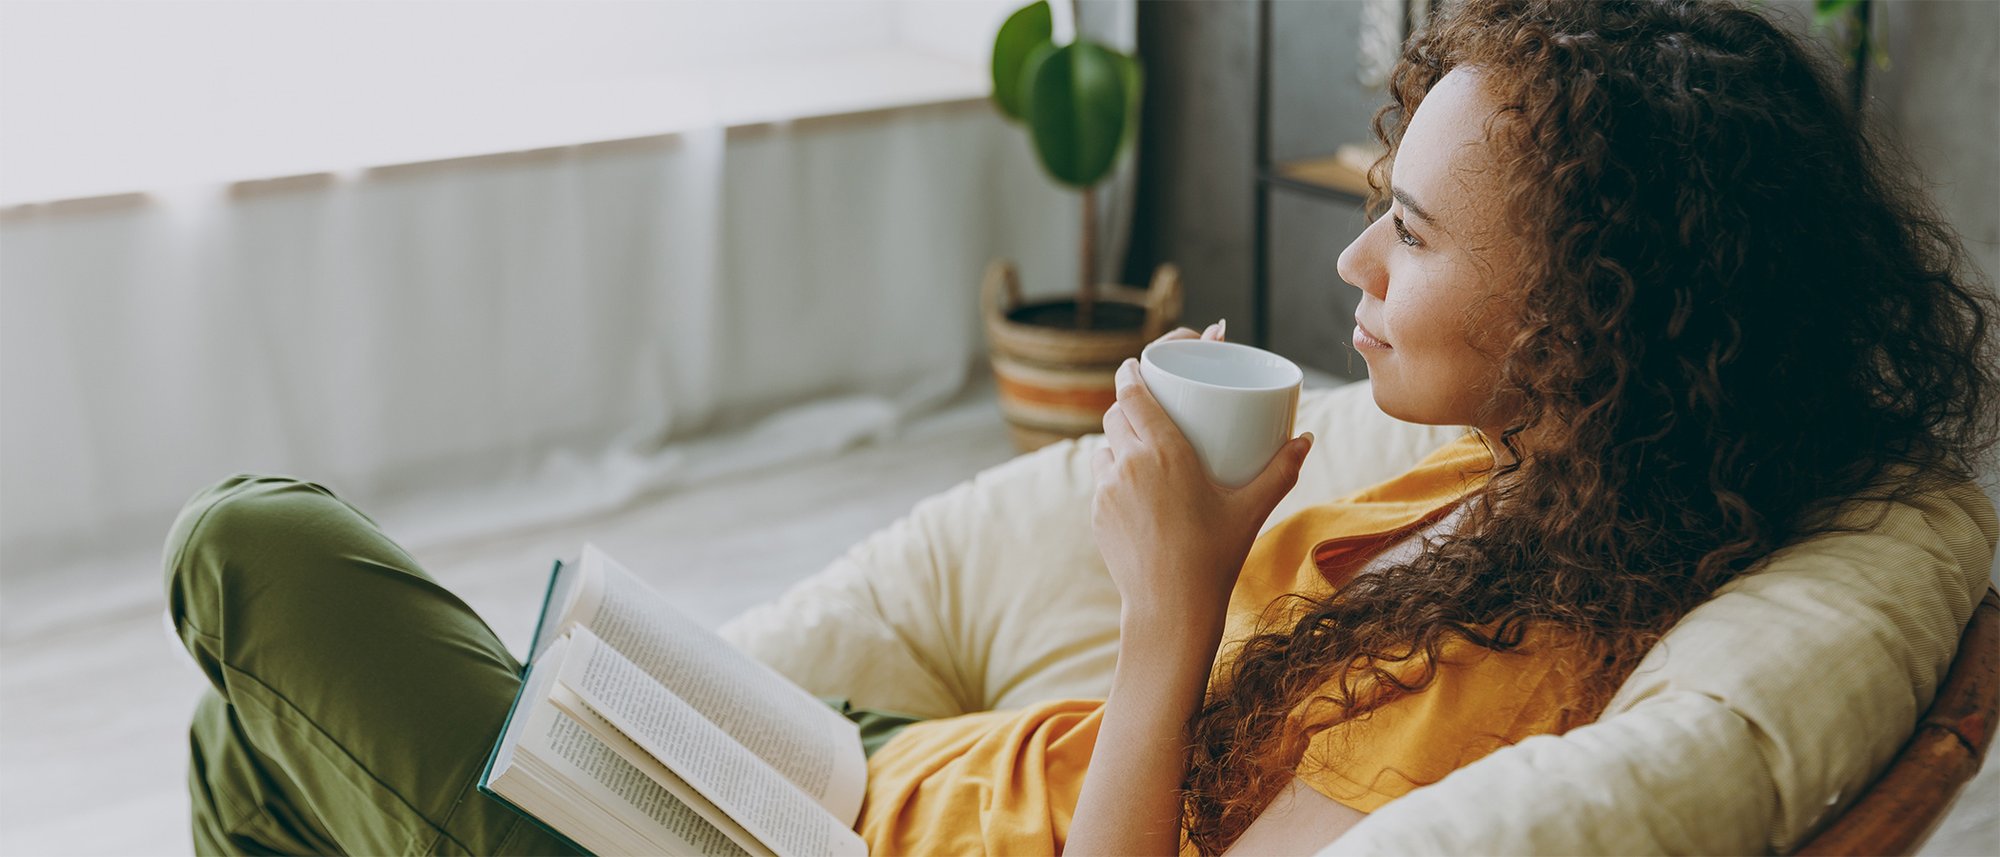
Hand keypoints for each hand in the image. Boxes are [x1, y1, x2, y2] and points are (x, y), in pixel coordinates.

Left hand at [1089, 320, 1313, 628]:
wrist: (1170, 608)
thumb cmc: (1215, 557)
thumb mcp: (1252, 509)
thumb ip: (1281, 470)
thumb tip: (1306, 439)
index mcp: (1163, 451)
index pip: (1133, 393)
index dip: (1131, 373)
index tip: (1135, 365)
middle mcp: (1128, 463)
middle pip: (1116, 413)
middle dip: (1128, 403)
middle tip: (1149, 405)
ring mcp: (1107, 489)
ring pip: (1104, 446)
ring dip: (1118, 439)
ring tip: (1142, 446)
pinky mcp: (1097, 514)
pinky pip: (1101, 480)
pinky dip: (1114, 474)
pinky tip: (1132, 485)